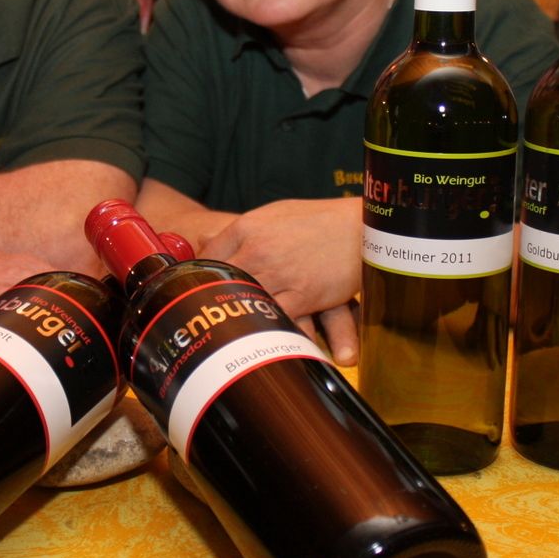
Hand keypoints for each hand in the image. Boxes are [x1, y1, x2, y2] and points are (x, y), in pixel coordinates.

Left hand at [201, 197, 361, 364]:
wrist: (362, 226)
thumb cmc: (318, 220)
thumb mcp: (274, 214)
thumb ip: (240, 231)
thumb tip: (205, 242)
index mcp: (247, 228)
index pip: (208, 258)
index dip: (199, 278)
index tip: (195, 293)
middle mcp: (258, 251)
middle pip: (220, 285)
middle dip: (209, 305)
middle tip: (200, 324)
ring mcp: (280, 275)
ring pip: (244, 305)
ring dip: (234, 322)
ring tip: (220, 340)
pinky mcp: (303, 296)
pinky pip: (274, 321)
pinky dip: (264, 332)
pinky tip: (255, 343)